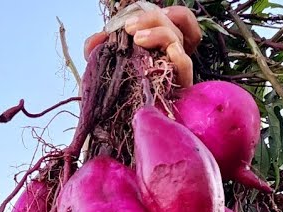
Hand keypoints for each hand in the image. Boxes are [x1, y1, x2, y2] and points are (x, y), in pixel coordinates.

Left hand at [83, 5, 201, 87]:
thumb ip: (98, 50)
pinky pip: (185, 65)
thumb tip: (97, 38)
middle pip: (175, 25)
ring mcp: (176, 70)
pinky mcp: (178, 86)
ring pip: (179, 40)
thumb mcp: (103, 67)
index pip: (177, 20)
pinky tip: (165, 51)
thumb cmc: (113, 95)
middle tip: (129, 27)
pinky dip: (177, 55)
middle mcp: (171, 54)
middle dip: (152, 19)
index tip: (140, 19)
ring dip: (160, 33)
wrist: (114, 127)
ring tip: (138, 38)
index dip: (166, 13)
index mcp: (159, 45)